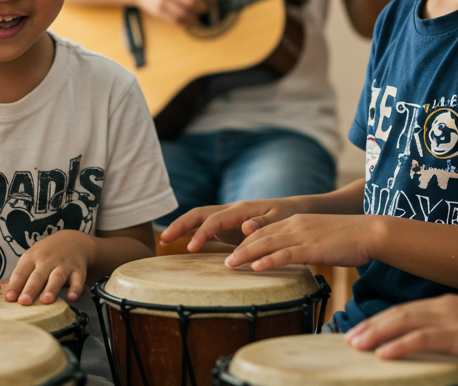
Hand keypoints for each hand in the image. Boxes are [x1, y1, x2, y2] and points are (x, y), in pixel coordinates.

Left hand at [2, 229, 93, 303]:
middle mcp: (46, 261)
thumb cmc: (45, 255)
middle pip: (37, 276)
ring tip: (46, 300)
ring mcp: (63, 265)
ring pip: (57, 277)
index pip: (21, 272)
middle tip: (23, 302)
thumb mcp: (30, 260)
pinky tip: (72, 298)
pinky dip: (76, 289)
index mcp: (31, 258)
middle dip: (30, 289)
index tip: (8, 298)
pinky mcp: (78, 270)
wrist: (72, 240)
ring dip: (51, 288)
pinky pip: (78, 280)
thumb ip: (17, 278)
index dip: (15, 285)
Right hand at [135, 0, 215, 24]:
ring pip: (185, 12)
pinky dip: (186, 22)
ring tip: (197, 16)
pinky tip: (189, 20)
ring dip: (195, 16)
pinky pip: (176, 19)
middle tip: (205, 9)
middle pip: (192, 0)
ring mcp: (163, 0)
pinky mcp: (159, 11)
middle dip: (203, 7)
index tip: (213, 0)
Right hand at [159, 198, 305, 251]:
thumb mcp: (280, 220)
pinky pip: (205, 227)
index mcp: (240, 209)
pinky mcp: (228, 227)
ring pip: (198, 219)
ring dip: (181, 228)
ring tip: (164, 241)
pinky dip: (191, 233)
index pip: (214, 220)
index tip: (191, 248)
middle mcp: (230, 211)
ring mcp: (227, 218)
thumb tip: (244, 226)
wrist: (293, 211)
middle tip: (164, 240)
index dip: (201, 233)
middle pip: (198, 214)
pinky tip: (182, 244)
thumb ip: (263, 225)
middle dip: (180, 225)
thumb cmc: (287, 216)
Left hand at [226, 213, 376, 270]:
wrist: (370, 232)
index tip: (234, 252)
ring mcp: (303, 235)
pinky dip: (269, 260)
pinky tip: (256, 267)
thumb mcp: (320, 237)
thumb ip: (304, 244)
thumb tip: (294, 257)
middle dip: (240, 248)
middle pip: (260, 235)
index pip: (265, 230)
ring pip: (267, 243)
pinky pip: (286, 254)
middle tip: (225, 261)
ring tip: (231, 265)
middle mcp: (295, 225)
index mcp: (296, 221)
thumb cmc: (349, 238)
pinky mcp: (312, 247)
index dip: (247, 241)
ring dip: (246, 254)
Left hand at [344, 294, 457, 369]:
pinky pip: (421, 340)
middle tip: (348, 339)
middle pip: (397, 315)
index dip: (383, 319)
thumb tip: (448, 336)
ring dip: (376, 335)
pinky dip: (399, 346)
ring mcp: (449, 320)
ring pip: (402, 325)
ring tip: (356, 345)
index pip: (407, 310)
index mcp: (448, 303)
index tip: (364, 328)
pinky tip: (384, 354)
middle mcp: (443, 307)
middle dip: (371, 326)